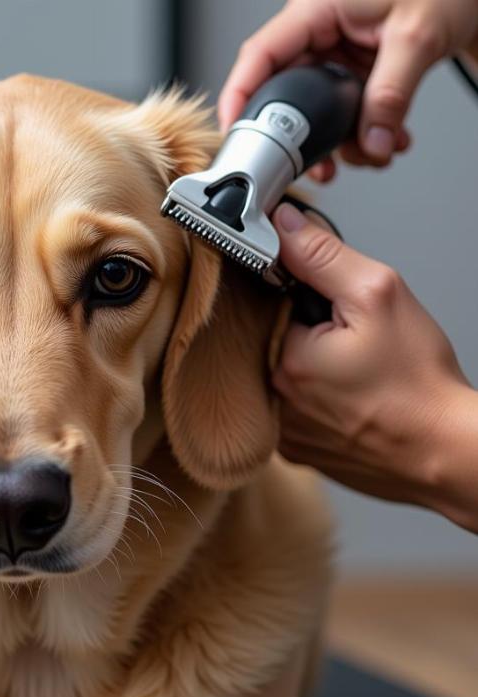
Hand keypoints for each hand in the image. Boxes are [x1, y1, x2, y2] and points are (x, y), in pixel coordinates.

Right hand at [219, 0, 477, 179]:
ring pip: (316, 111)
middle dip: (303, 137)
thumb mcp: (417, 35)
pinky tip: (383, 140)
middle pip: (285, 93)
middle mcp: (319, 31)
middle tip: (314, 166)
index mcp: (317, 9)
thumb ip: (390, 95)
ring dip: (341, 142)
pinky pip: (343, 111)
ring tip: (369, 153)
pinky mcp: (353, 70)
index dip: (239, 97)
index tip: (235, 136)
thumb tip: (371, 142)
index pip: (259, 56)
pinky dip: (362, 133)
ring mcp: (335, 52)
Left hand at [272, 202, 477, 531]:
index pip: (268, 306)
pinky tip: (350, 400)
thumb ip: (323, 256)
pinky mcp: (298, 451)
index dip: (303, 297)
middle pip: (275, 343)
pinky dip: (318, 401)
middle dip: (310, 333)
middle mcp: (270, 401)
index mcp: (279, 360)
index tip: (331, 306)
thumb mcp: (376, 296)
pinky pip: (295, 410)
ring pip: (286, 378)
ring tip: (357, 375)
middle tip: (354, 345)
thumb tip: (284, 225)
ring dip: (313, 368)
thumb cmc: (418, 384)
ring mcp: (282, 432)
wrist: (444, 454)